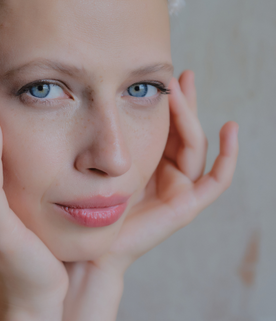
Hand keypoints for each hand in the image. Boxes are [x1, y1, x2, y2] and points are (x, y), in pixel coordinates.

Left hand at [91, 69, 238, 274]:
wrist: (92, 246)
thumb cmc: (89, 207)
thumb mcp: (100, 163)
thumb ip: (107, 139)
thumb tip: (99, 97)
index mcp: (146, 163)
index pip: (163, 126)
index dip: (167, 102)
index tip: (161, 77)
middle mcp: (165, 173)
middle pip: (183, 130)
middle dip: (183, 102)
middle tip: (181, 74)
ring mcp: (178, 188)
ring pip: (194, 145)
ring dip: (191, 116)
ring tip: (183, 88)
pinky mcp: (186, 205)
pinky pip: (216, 179)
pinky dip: (228, 156)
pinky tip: (230, 128)